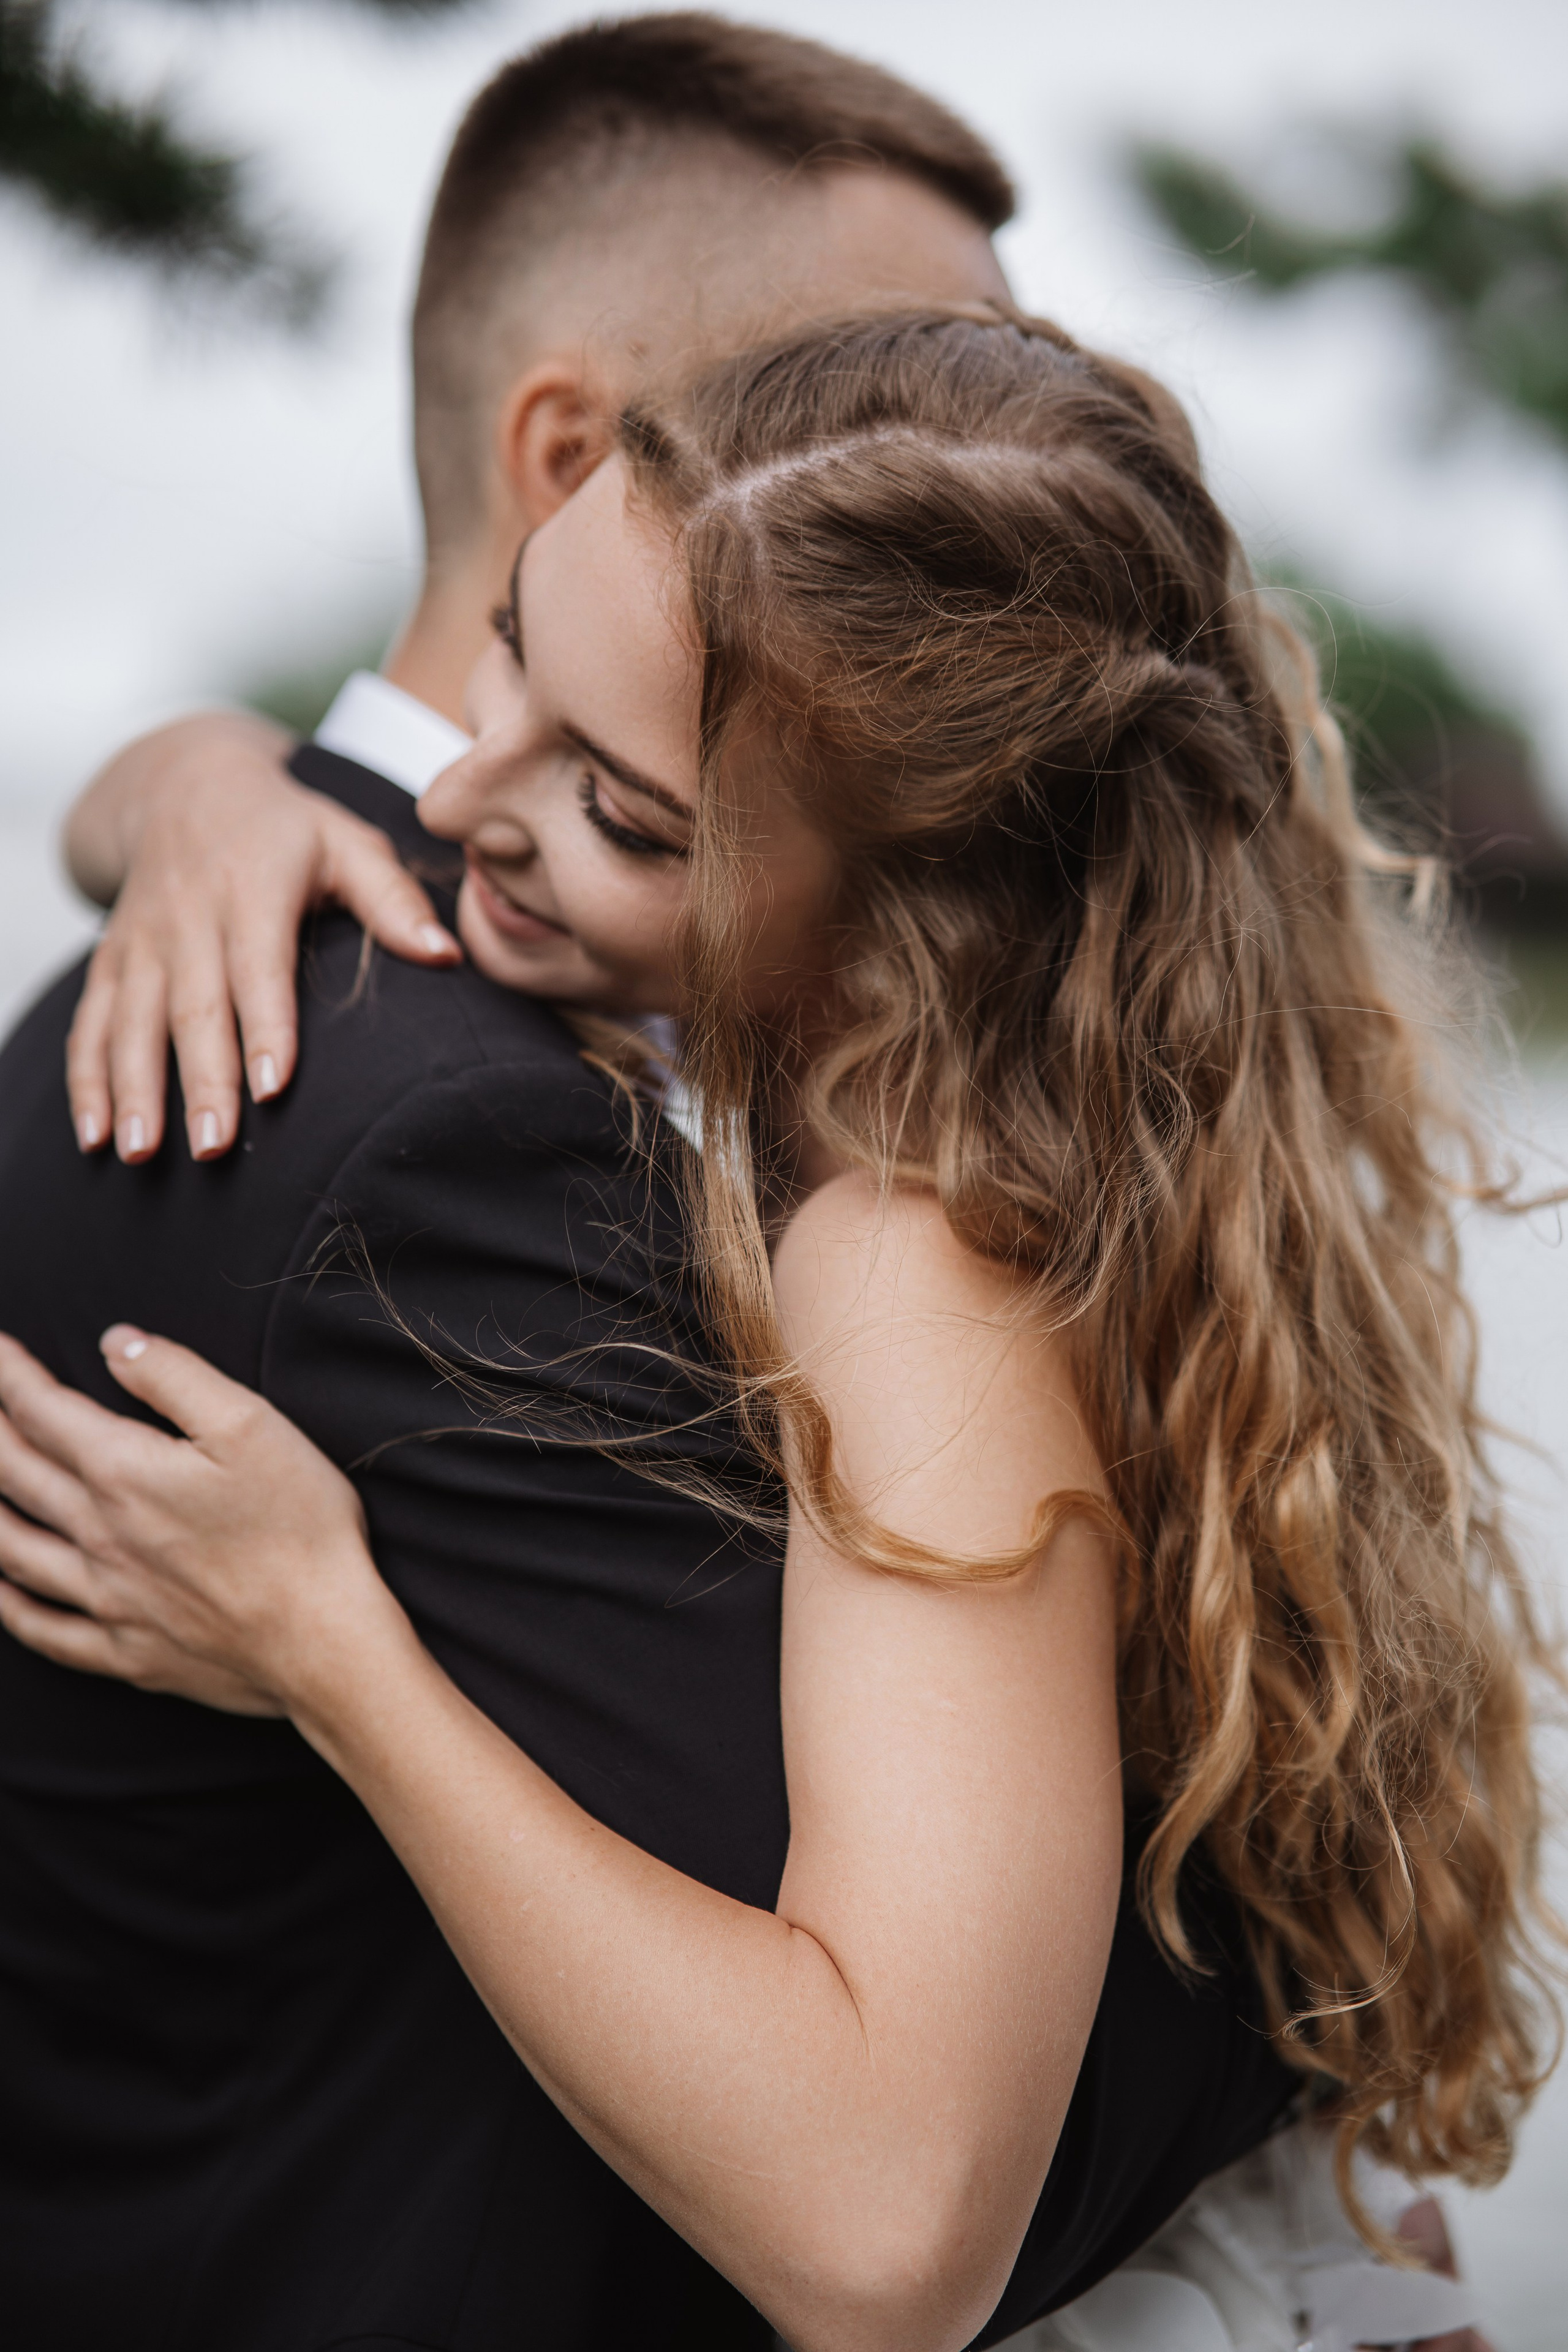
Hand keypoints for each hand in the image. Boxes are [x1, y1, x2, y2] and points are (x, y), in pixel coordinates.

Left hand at [0, 1328, 395, 1719]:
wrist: (324, 1640)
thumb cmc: (301, 1527)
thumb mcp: (250, 1425)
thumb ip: (175, 1377)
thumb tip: (117, 1343)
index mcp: (124, 1473)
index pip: (43, 1411)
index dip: (10, 1374)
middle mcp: (99, 1536)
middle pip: (15, 1474)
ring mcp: (108, 1599)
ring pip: (14, 1550)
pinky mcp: (128, 1652)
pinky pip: (46, 1631)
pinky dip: (11, 1608)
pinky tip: (0, 1592)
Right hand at [64, 712, 461, 1164]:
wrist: (186, 785)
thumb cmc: (286, 829)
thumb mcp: (348, 842)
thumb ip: (394, 900)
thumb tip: (447, 955)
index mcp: (252, 888)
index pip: (259, 967)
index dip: (265, 1026)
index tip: (271, 1086)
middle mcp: (189, 916)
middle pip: (194, 1007)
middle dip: (202, 1080)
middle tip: (215, 1146)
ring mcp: (142, 940)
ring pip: (133, 1022)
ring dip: (134, 1090)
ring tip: (143, 1153)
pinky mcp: (111, 959)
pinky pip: (92, 1023)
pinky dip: (87, 1080)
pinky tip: (94, 1136)